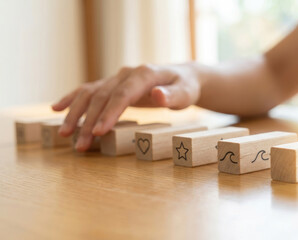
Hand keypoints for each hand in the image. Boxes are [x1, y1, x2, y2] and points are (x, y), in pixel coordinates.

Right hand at [52, 64, 199, 151]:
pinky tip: (56, 108)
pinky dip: (73, 98)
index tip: (98, 132)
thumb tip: (157, 95)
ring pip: (91, 93)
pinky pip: (90, 90)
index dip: (109, 112)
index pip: (122, 94)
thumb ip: (172, 96)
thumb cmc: (185, 87)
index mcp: (144, 74)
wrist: (182, 77)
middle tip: (80, 145)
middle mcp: (127, 74)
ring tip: (64, 134)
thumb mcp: (186, 92)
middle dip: (89, 121)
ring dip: (75, 112)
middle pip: (102, 96)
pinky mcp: (114, 85)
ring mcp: (118, 78)